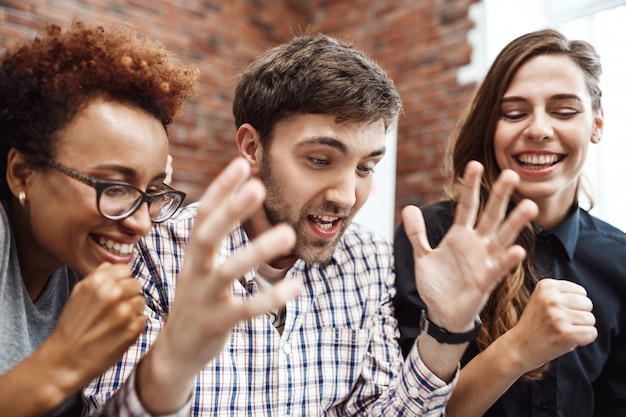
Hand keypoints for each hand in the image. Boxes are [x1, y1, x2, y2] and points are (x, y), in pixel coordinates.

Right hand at [40, 262, 144, 394]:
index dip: (120, 281)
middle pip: (136, 285)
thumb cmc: (71, 327)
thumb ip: (97, 276)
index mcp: (99, 281)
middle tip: (115, 309)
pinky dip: (133, 326)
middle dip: (128, 295)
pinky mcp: (133, 329)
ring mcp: (125, 312)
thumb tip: (112, 265)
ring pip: (141, 302)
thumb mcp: (78, 294)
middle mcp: (114, 293)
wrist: (65, 360)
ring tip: (115, 322)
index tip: (115, 291)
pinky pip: (142, 320)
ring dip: (132, 311)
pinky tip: (118, 332)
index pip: (125, 270)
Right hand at [138, 157, 298, 412]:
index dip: (220, 188)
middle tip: (257, 186)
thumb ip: (213, 236)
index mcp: (192, 254)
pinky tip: (297, 287)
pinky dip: (270, 298)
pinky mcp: (217, 323)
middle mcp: (195, 271)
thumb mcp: (198, 266)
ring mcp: (204, 298)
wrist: (175, 352)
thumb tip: (236, 199)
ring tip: (288, 234)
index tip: (242, 162)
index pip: (203, 214)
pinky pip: (246, 309)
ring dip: (257, 250)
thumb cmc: (195, 299)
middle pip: (208, 234)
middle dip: (231, 210)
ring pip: (229, 270)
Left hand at [402, 160, 537, 331]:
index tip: (473, 164)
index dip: (469, 187)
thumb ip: (417, 233)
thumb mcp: (423, 256)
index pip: (466, 206)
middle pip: (490, 215)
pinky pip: (499, 268)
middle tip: (511, 174)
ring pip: (502, 238)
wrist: (441, 313)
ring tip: (528, 206)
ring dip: (515, 223)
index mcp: (460, 236)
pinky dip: (508, 260)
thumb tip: (408, 208)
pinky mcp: (486, 281)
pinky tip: (518, 249)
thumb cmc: (436, 284)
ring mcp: (484, 261)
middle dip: (499, 196)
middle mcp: (476, 244)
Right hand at [503, 278, 596, 371]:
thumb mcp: (543, 299)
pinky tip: (567, 340)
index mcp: (546, 286)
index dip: (574, 305)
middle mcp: (551, 298)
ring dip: (581, 328)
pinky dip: (584, 340)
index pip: (581, 292)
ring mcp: (558, 316)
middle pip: (588, 304)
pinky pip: (592, 333)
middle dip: (579, 316)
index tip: (557, 313)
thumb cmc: (536, 324)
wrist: (519, 347)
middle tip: (560, 324)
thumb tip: (587, 300)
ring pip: (591, 319)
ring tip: (561, 331)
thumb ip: (563, 294)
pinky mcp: (565, 333)